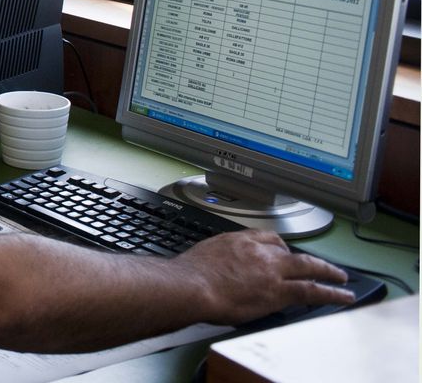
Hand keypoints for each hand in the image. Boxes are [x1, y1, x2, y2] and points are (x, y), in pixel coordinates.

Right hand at [175, 230, 352, 323]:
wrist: (191, 285)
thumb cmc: (190, 275)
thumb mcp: (204, 256)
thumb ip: (218, 259)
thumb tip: (219, 270)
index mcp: (238, 240)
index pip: (267, 238)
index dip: (280, 247)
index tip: (285, 252)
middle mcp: (258, 251)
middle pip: (290, 251)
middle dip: (307, 258)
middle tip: (321, 265)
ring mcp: (271, 270)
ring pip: (308, 267)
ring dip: (328, 272)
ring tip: (341, 278)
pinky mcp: (279, 291)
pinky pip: (312, 290)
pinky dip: (332, 293)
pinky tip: (344, 296)